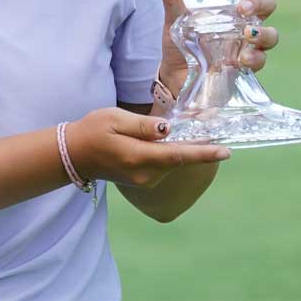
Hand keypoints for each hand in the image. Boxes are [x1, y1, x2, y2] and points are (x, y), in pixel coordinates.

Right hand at [66, 107, 228, 186]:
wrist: (74, 155)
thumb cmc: (93, 130)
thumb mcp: (115, 119)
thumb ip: (143, 126)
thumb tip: (168, 130)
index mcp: (137, 157)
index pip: (177, 155)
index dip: (204, 153)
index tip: (226, 151)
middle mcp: (144, 174)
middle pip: (179, 160)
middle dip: (200, 148)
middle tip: (218, 133)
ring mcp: (144, 181)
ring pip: (173, 163)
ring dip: (185, 151)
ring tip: (197, 134)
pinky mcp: (143, 182)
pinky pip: (165, 166)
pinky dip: (173, 155)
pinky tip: (173, 143)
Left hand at [155, 0, 281, 88]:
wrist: (174, 78)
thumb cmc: (179, 42)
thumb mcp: (174, 20)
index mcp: (231, 4)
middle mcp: (244, 21)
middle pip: (268, 5)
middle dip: (261, 3)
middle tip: (243, 8)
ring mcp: (248, 44)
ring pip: (271, 34)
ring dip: (263, 33)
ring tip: (247, 34)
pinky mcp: (247, 66)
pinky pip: (261, 60)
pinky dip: (255, 58)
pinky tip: (241, 60)